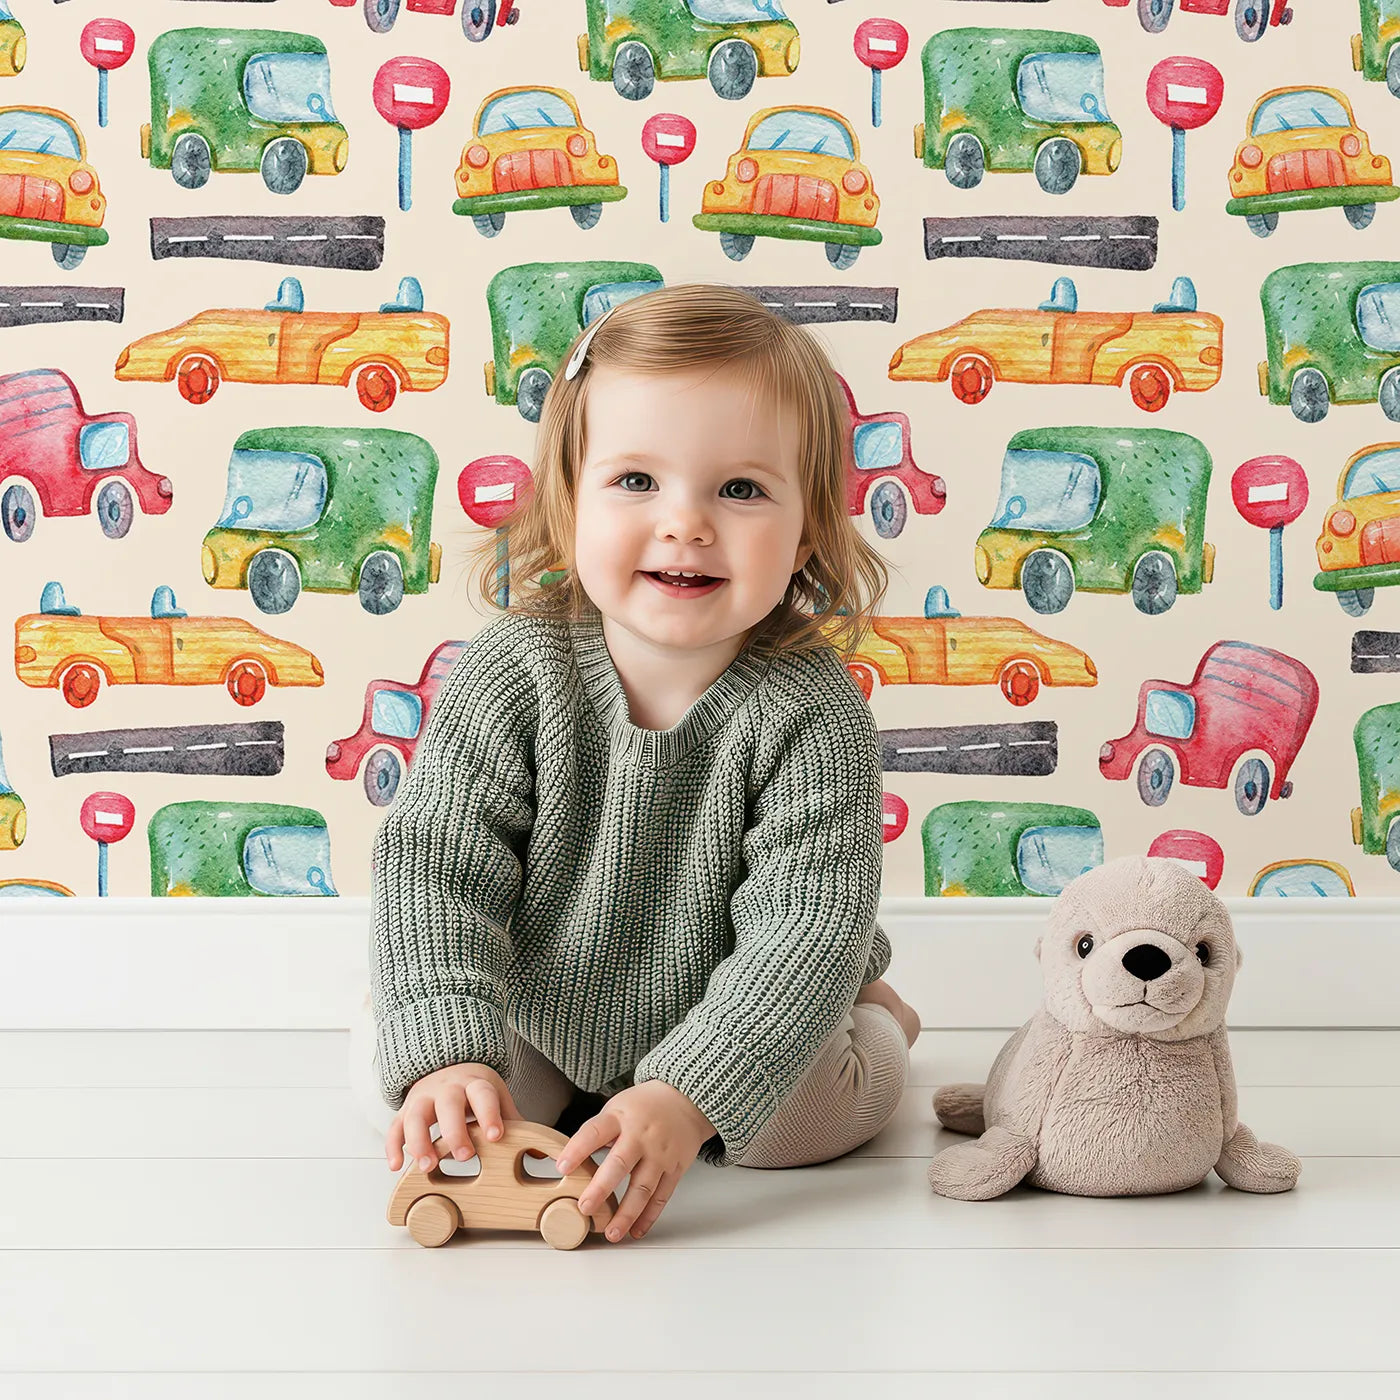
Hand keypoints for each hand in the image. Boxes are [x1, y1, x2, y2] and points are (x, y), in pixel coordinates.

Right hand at [385, 1061, 521, 1172]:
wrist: (447, 1066)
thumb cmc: (475, 1091)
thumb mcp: (496, 1098)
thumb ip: (513, 1122)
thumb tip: (541, 1151)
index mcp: (475, 1083)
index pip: (483, 1094)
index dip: (489, 1114)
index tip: (496, 1136)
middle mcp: (448, 1088)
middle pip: (448, 1104)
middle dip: (455, 1131)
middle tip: (464, 1157)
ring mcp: (424, 1097)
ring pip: (417, 1115)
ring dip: (420, 1141)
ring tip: (428, 1167)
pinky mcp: (405, 1110)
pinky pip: (394, 1126)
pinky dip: (394, 1146)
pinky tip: (397, 1165)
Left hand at [555, 1080, 715, 1243]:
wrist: (686, 1099)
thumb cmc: (644, 1106)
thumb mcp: (617, 1108)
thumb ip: (598, 1133)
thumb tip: (571, 1162)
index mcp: (621, 1117)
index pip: (595, 1133)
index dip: (577, 1149)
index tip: (562, 1168)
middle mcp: (641, 1136)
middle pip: (620, 1164)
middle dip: (601, 1188)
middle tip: (585, 1208)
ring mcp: (661, 1153)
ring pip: (643, 1187)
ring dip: (626, 1213)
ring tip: (611, 1233)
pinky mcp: (675, 1168)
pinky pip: (662, 1196)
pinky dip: (649, 1216)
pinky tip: (636, 1230)